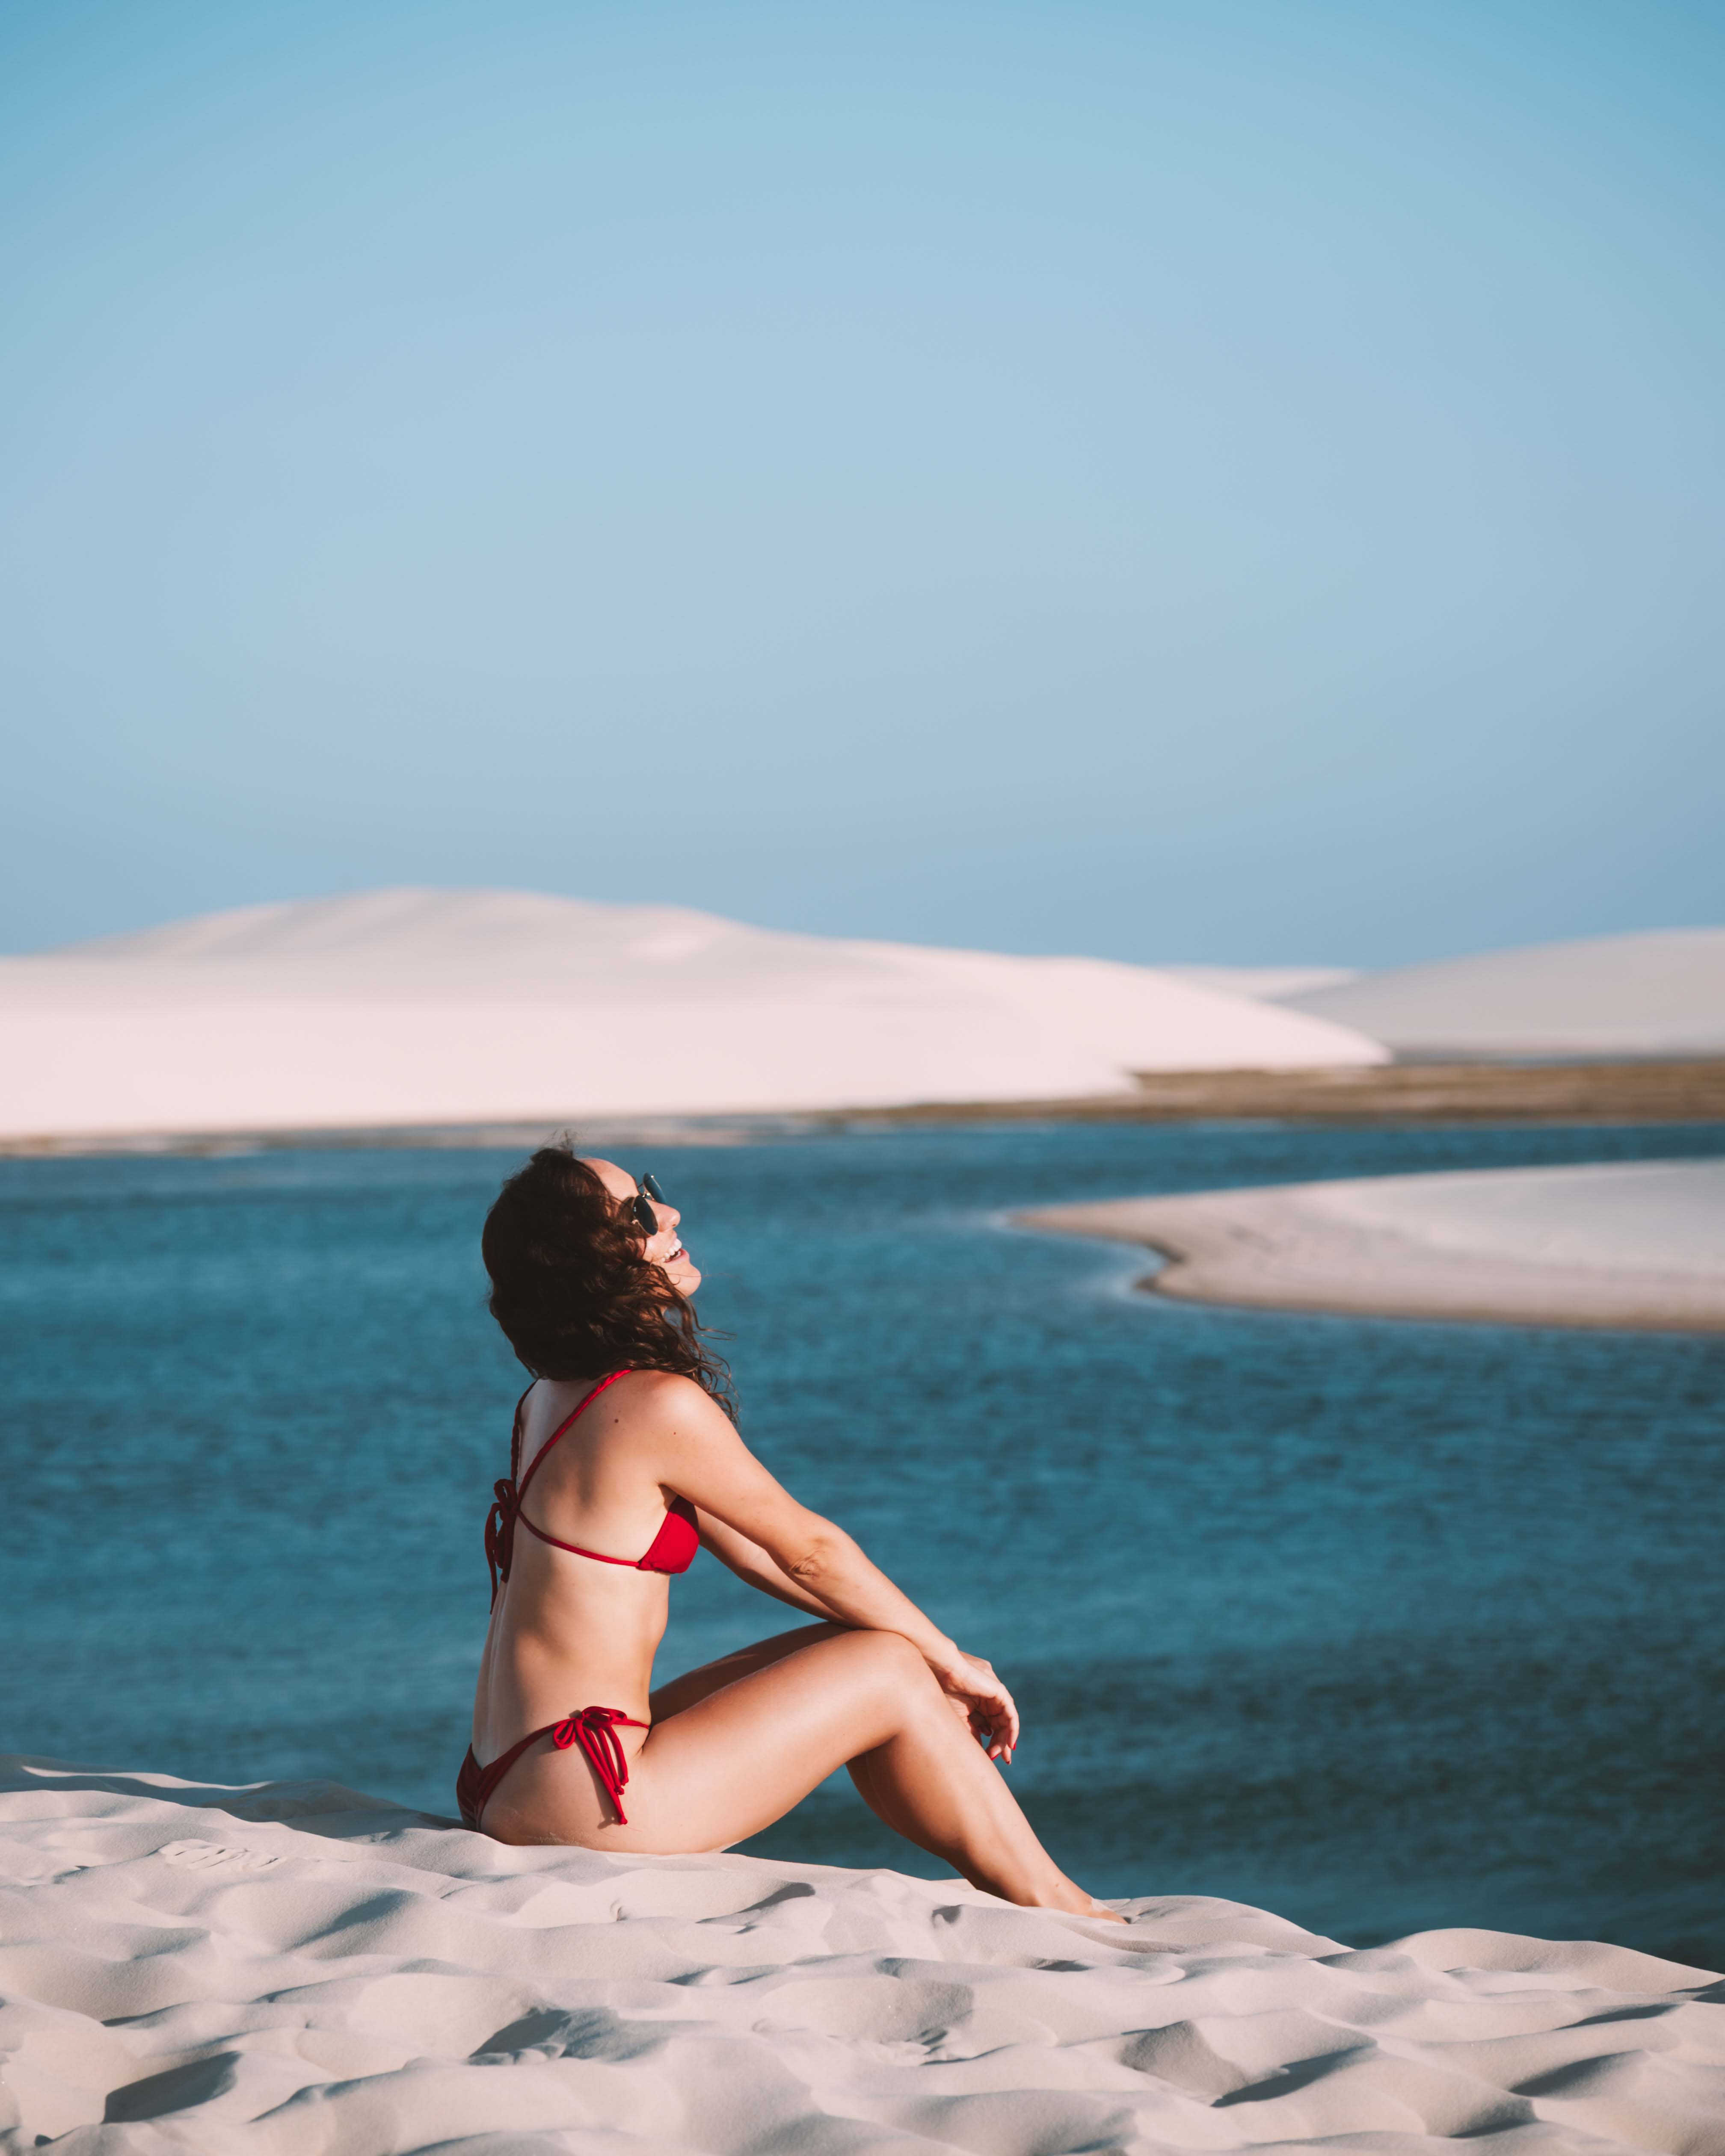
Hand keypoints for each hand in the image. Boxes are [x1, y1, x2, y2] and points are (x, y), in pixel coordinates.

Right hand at [927, 1646, 1018, 1762]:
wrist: (944, 1672)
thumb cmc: (945, 1693)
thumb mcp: (960, 1720)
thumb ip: (972, 1734)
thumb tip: (981, 1753)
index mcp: (979, 1705)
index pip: (991, 1727)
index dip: (992, 1744)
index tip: (990, 1759)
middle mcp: (989, 1700)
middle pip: (1001, 1726)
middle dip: (1002, 1744)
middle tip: (1004, 1761)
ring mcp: (996, 1696)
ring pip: (1006, 1722)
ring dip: (1004, 1739)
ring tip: (1000, 1755)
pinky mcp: (1000, 1692)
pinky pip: (1011, 1714)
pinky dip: (1012, 1728)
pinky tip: (1010, 1742)